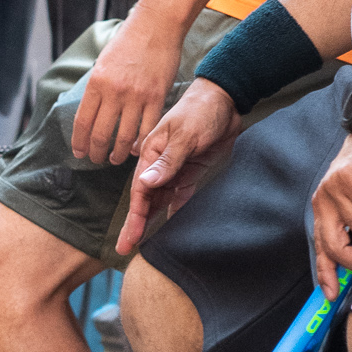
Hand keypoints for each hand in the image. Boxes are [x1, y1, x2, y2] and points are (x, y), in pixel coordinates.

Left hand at [68, 0, 187, 169]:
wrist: (156, 25)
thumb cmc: (128, 41)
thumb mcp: (103, 62)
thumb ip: (98, 88)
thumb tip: (93, 111)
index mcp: (96, 82)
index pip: (82, 122)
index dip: (79, 142)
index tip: (79, 153)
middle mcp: (113, 92)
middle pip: (101, 134)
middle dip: (96, 152)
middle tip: (97, 159)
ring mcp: (136, 96)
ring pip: (124, 137)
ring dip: (118, 153)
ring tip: (116, 158)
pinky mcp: (156, 97)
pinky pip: (146, 128)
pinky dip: (140, 143)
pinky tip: (137, 149)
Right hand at [117, 79, 239, 254]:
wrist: (225, 101)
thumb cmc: (200, 112)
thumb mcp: (184, 135)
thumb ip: (167, 161)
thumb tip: (146, 184)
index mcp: (150, 153)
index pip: (140, 190)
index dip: (134, 216)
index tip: (129, 238)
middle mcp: (159, 163)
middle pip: (145, 199)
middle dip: (136, 224)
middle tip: (126, 249)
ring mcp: (175, 169)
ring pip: (159, 200)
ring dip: (151, 220)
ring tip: (143, 244)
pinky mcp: (191, 172)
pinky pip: (179, 197)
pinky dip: (174, 211)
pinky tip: (169, 227)